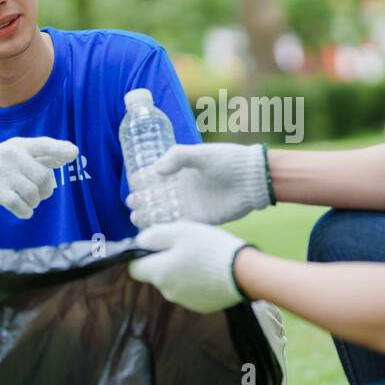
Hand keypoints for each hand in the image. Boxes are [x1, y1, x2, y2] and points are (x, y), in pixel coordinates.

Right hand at [0, 136, 78, 218]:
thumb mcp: (13, 155)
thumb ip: (39, 155)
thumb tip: (70, 153)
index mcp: (18, 145)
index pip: (43, 144)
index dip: (60, 149)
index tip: (73, 153)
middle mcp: (11, 154)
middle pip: (44, 177)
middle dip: (46, 191)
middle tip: (40, 196)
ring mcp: (1, 170)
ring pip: (33, 193)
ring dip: (34, 203)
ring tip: (28, 203)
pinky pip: (18, 204)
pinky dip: (25, 212)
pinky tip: (24, 212)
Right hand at [126, 143, 270, 227]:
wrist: (252, 179)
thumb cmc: (228, 161)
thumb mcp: (200, 154)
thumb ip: (177, 157)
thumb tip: (156, 170)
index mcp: (182, 172)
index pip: (156, 179)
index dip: (142, 185)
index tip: (132, 190)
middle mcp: (184, 189)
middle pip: (157, 198)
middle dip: (142, 203)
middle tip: (133, 207)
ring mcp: (192, 205)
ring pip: (165, 214)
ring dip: (150, 217)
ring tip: (136, 219)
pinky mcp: (202, 219)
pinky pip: (180, 226)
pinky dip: (167, 229)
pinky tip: (154, 231)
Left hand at [128, 220, 251, 312]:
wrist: (244, 273)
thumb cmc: (209, 248)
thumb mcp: (180, 231)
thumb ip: (154, 235)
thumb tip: (139, 242)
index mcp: (158, 273)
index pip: (134, 268)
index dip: (143, 255)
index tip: (159, 245)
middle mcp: (167, 292)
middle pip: (156, 275)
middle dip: (166, 262)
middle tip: (187, 247)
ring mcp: (184, 302)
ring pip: (174, 283)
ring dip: (181, 272)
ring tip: (203, 259)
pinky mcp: (201, 307)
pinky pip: (190, 292)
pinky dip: (196, 283)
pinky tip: (212, 273)